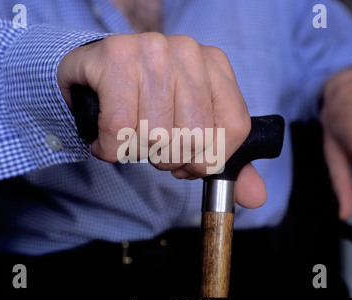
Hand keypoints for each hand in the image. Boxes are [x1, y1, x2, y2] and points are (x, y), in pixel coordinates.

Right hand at [57, 32, 266, 208]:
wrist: (94, 72)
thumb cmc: (144, 100)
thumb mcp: (189, 124)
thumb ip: (221, 159)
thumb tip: (257, 198)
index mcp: (215, 65)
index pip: (233, 128)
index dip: (207, 159)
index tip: (187, 161)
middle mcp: (189, 53)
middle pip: (194, 137)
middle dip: (169, 159)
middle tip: (152, 148)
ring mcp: (153, 50)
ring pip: (157, 136)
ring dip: (137, 153)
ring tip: (128, 138)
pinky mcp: (117, 56)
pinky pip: (121, 129)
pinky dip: (111, 148)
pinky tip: (107, 139)